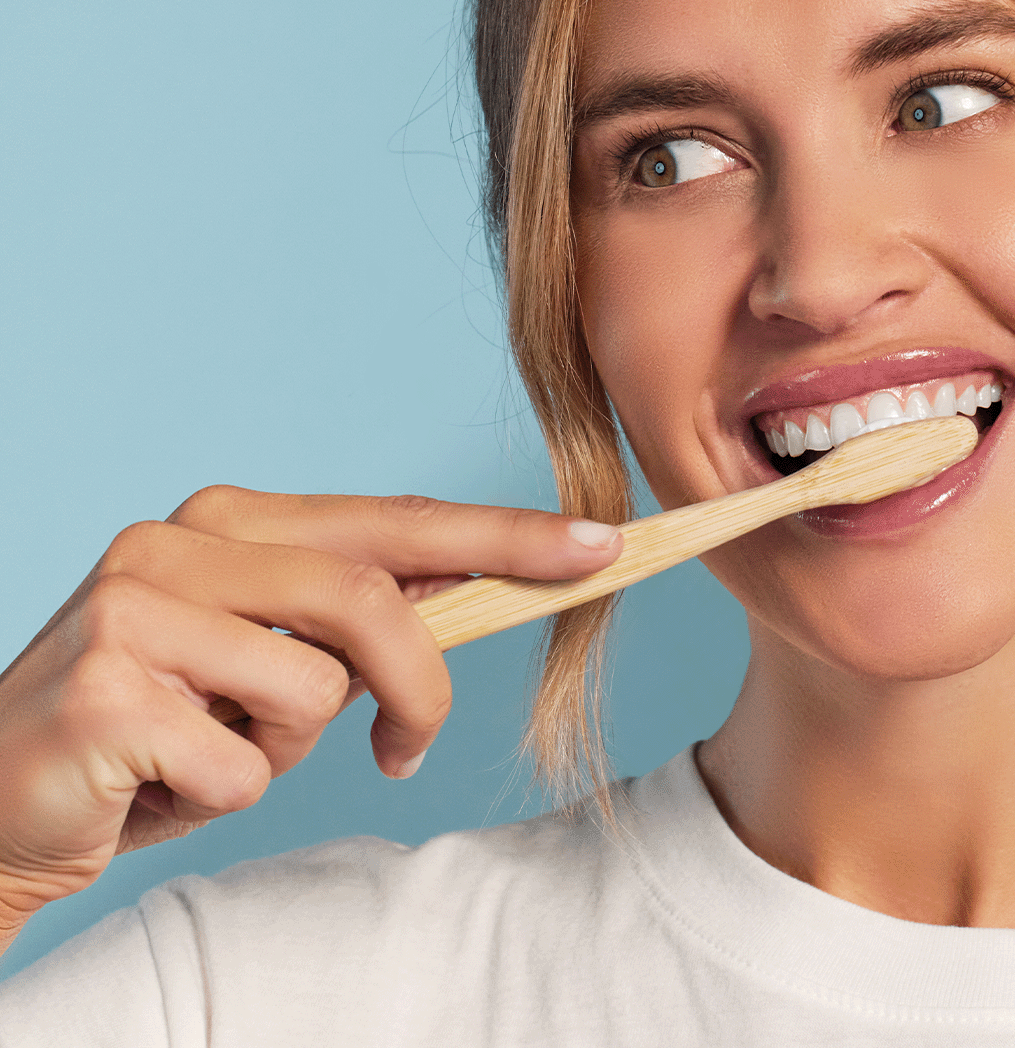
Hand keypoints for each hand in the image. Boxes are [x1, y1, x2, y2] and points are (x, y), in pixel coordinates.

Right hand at [0, 486, 621, 951]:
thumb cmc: (153, 734)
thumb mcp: (261, 665)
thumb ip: (348, 622)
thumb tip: (479, 592)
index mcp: (231, 522)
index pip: (393, 521)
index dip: (504, 536)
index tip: (598, 547)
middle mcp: (183, 540)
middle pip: (367, 595)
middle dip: (419, 681)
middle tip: (406, 746)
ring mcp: (140, 605)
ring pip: (313, 689)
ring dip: (283, 751)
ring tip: (212, 755)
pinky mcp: (111, 687)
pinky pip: (244, 768)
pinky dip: (221, 798)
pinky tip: (156, 787)